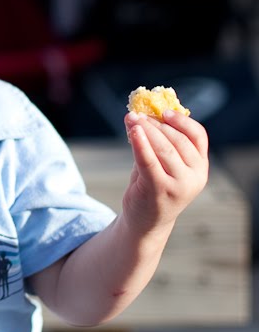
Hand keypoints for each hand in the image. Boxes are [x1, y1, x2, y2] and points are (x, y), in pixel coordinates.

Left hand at [123, 110, 208, 236]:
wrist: (145, 221)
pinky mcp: (160, 190)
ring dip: (146, 131)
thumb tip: (140, 115)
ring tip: (132, 119)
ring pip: (164, 149)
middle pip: (178, 141)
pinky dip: (140, 144)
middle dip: (156, 124)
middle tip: (138, 114)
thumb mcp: (161, 164)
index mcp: (200, 166)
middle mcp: (195, 176)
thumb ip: (157, 143)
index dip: (182, 121)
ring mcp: (180, 185)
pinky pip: (149, 162)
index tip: (164, 110)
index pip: (198, 137)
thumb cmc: (152, 186)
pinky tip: (133, 131)